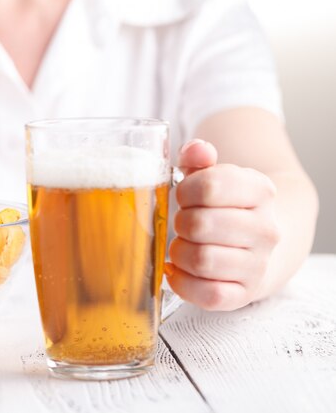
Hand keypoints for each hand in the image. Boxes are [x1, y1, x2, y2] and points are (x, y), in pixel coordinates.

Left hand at [166, 139, 280, 310]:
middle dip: (180, 223)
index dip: (184, 191)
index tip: (184, 197)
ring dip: (178, 252)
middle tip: (182, 223)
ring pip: (200, 260)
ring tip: (182, 246)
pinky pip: (207, 294)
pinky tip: (177, 270)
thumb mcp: (214, 176)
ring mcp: (257, 264)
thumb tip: (196, 150)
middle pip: (199, 225)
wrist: (259, 247)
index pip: (209, 186)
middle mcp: (265, 229)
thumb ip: (198, 158)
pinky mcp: (243, 294)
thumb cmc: (224, 208)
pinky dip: (182, 283)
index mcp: (260, 191)